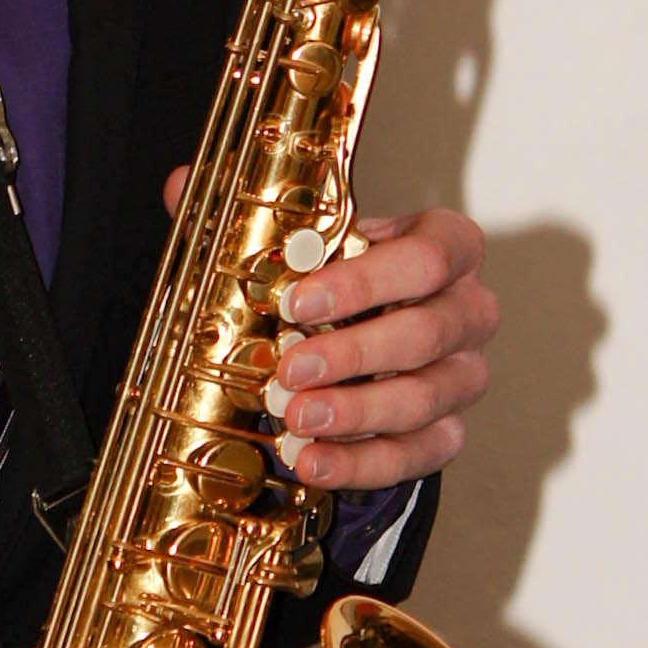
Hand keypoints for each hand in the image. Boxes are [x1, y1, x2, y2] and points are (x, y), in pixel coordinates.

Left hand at [162, 180, 495, 492]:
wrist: (357, 345)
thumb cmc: (339, 286)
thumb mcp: (305, 249)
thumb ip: (250, 220)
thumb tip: (180, 184)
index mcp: (445, 247)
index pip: (428, 258)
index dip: (364, 282)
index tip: (298, 301)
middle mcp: (467, 309)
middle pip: (428, 332)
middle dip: (354, 354)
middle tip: (291, 368)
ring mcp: (463, 374)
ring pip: (426, 397)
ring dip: (356, 412)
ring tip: (297, 418)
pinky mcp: (448, 429)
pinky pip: (418, 453)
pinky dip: (362, 462)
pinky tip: (314, 460)